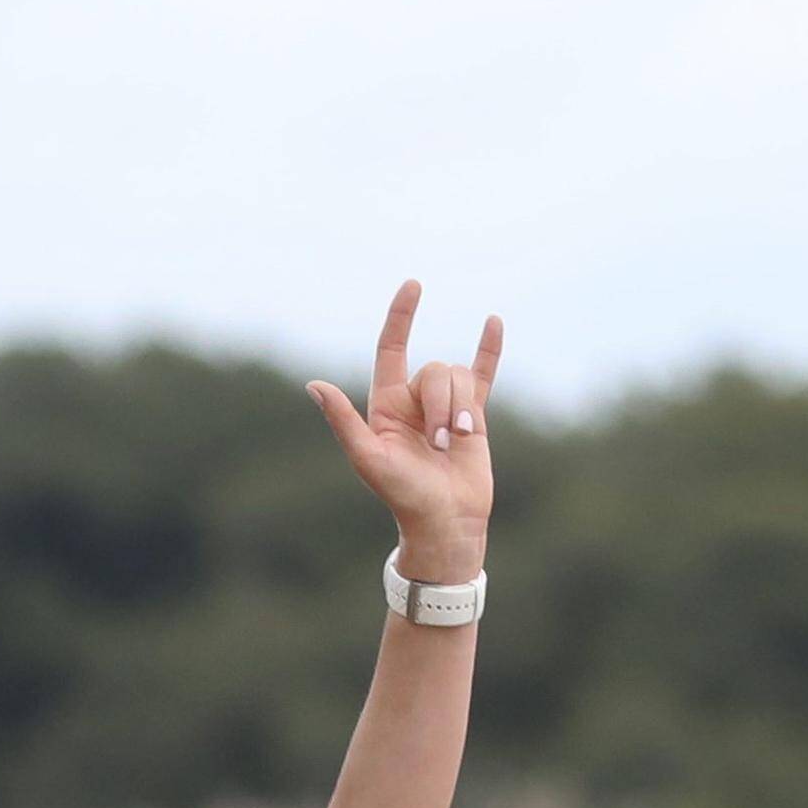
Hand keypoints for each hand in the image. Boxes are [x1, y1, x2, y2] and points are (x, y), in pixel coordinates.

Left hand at [306, 281, 502, 587]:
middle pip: (436, 371)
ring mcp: (444, 406)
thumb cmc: (402, 496)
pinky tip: (493, 321)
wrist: (444, 522)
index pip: (391, 349)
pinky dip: (490, 349)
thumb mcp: (368, 458)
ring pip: (461, 378)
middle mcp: (413, 401)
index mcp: (385, 406)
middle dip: (441, 403)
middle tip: (438, 444)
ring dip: (461, 409)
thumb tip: (313, 384)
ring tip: (456, 443)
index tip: (413, 285)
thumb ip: (343, 421)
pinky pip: (484, 374)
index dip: (401, 317)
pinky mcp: (474, 415)